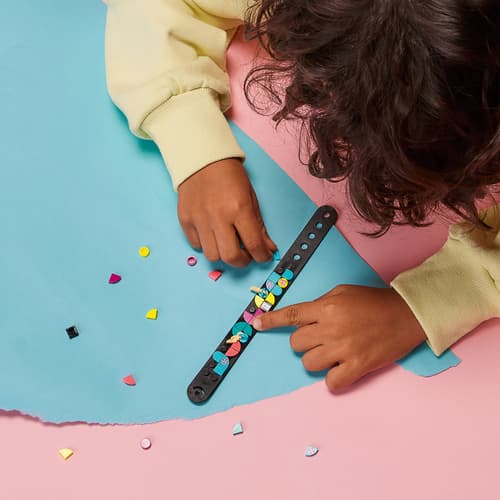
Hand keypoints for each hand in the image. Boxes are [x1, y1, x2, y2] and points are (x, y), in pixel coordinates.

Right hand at [177, 159, 275, 266]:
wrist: (202, 158)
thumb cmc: (229, 176)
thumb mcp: (251, 198)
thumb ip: (259, 226)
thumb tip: (268, 248)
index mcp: (239, 209)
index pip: (254, 245)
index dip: (262, 256)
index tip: (263, 256)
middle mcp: (218, 217)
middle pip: (231, 257)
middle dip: (243, 261)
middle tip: (246, 255)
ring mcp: (199, 219)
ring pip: (213, 256)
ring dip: (223, 255)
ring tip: (228, 244)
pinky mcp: (185, 220)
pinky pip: (197, 246)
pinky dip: (207, 245)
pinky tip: (213, 235)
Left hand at [253, 285, 426, 390]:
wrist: (406, 314)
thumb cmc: (374, 301)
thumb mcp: (344, 292)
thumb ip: (321, 303)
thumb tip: (304, 317)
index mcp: (327, 307)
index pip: (291, 315)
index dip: (271, 320)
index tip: (257, 324)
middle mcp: (331, 327)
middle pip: (296, 343)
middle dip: (303, 342)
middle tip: (320, 338)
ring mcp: (344, 349)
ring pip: (308, 363)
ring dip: (316, 359)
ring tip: (333, 353)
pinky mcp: (358, 366)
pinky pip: (331, 382)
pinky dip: (333, 378)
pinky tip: (342, 369)